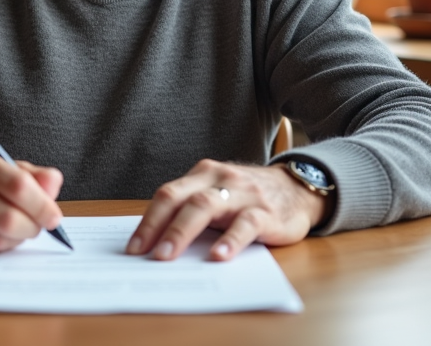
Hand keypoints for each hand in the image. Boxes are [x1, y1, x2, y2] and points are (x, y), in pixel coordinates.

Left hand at [126, 160, 328, 261]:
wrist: (297, 189)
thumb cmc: (247, 197)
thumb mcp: (218, 195)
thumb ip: (193, 211)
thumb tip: (158, 244)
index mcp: (203, 174)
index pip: (168, 194)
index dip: (148, 220)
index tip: (133, 247)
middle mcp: (220, 179)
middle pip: (182, 199)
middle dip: (158, 226)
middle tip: (143, 253)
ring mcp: (242, 194)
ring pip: (206, 207)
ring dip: (183, 231)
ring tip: (168, 255)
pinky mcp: (266, 212)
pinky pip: (245, 224)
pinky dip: (229, 240)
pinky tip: (218, 256)